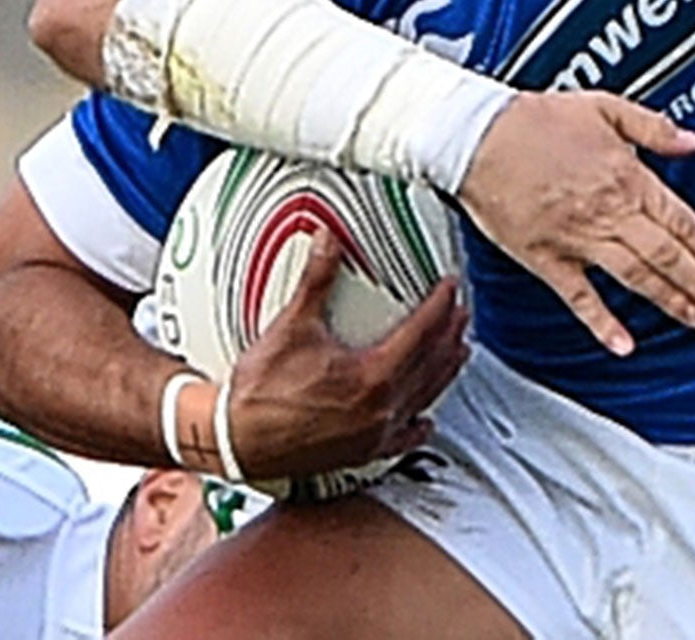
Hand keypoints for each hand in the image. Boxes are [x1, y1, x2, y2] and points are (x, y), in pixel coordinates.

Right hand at [224, 231, 470, 478]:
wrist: (232, 441)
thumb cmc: (258, 391)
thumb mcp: (291, 327)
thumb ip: (316, 280)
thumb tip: (326, 239)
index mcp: (372, 376)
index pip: (422, 332)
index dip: (440, 305)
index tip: (450, 287)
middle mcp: (381, 409)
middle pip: (433, 364)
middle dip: (451, 334)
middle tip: (462, 312)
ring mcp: (373, 435)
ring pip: (425, 398)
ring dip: (445, 372)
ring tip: (459, 352)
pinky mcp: (360, 454)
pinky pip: (402, 439)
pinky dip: (419, 424)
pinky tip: (427, 420)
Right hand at [455, 90, 694, 356]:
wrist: (477, 135)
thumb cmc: (536, 120)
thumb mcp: (606, 107)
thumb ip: (655, 127)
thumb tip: (694, 141)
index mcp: (626, 176)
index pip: (681, 221)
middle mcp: (607, 211)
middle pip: (667, 255)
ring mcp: (577, 238)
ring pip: (635, 276)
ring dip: (669, 301)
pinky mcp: (545, 258)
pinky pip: (578, 296)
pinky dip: (601, 323)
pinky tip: (623, 344)